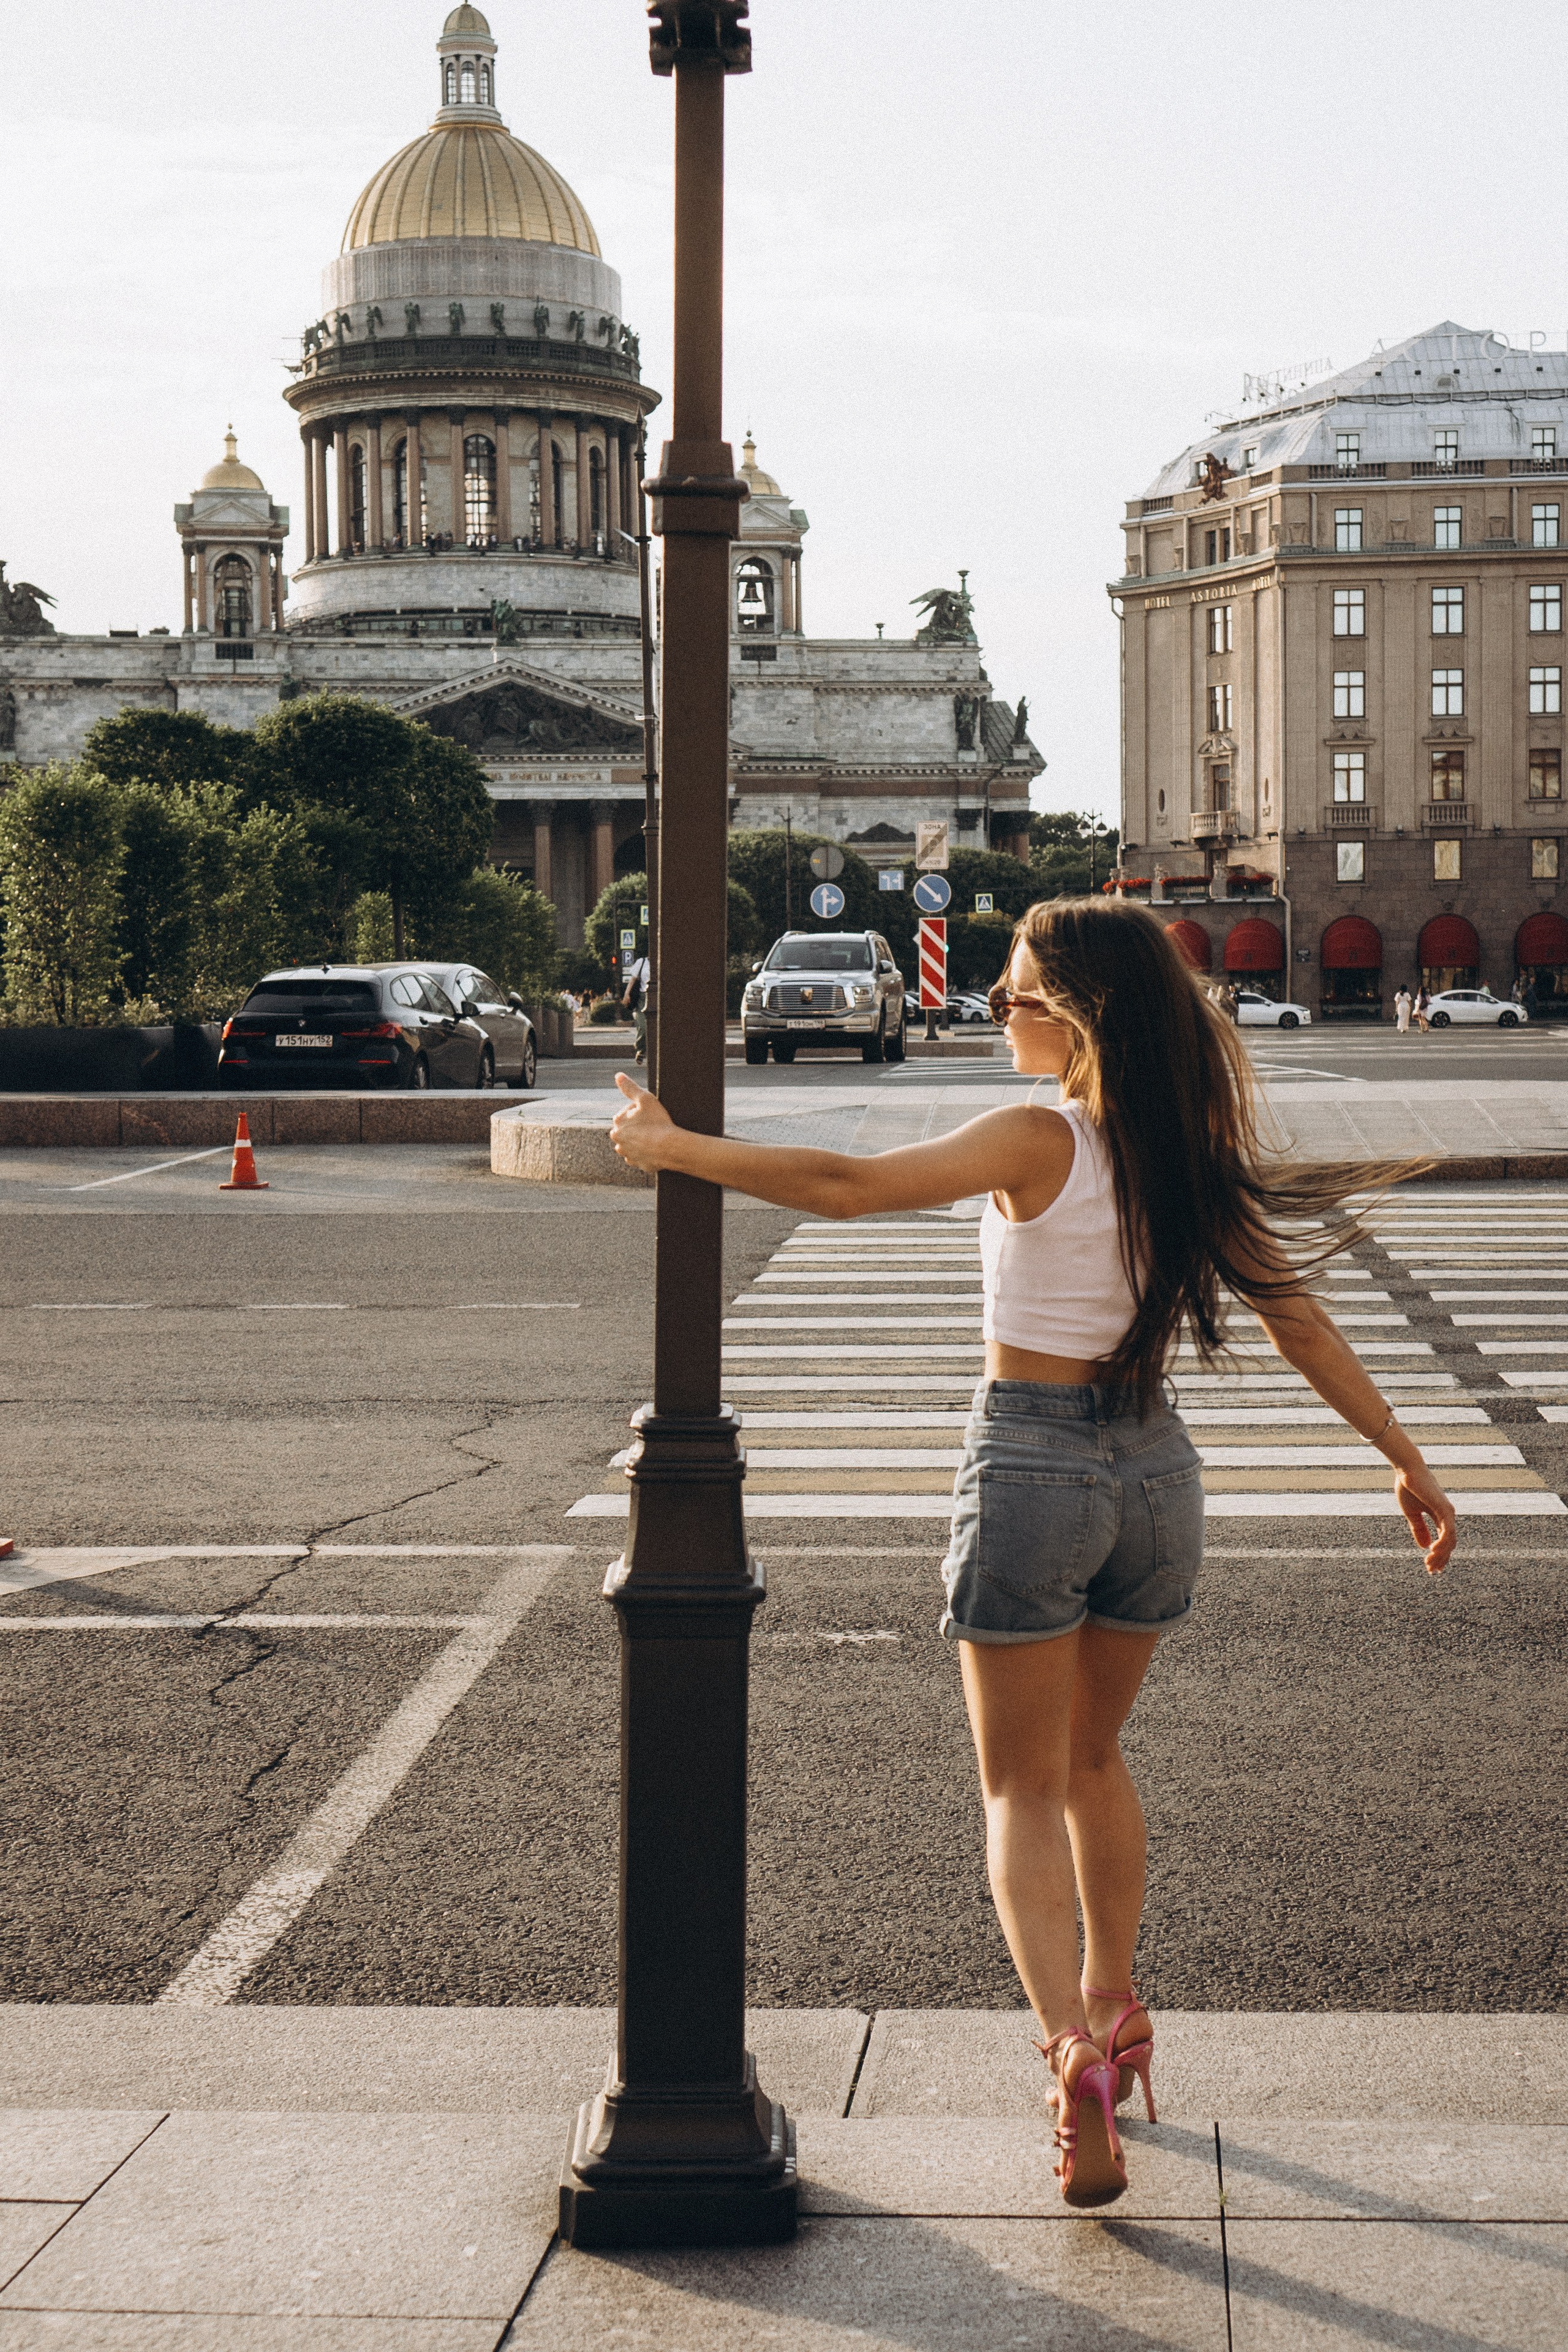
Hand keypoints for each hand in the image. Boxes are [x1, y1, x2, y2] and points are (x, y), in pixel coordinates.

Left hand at [611, 1071, 675, 1169]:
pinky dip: (645, 1153)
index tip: (649, 1115)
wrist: (670, 1147)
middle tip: (653, 1126)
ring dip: (639, 1141)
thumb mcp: (645, 1098)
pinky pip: (639, 1157)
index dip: (638, 1113)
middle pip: (627, 1130)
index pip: (625, 1115)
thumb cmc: (658, 1122)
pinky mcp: (638, 1164)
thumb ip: (630, 1087)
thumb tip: (618, 1076)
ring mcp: (627, 1154)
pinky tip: (654, 1148)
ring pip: (631, 1145)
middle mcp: (618, 1140)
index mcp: (618, 1123)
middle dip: (637, 1128)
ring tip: (654, 1137)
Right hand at [1394, 1460, 1455, 1575]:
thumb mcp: (1411, 1513)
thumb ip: (1419, 1529)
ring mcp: (1448, 1513)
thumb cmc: (1408, 1487)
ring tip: (1429, 1564)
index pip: (1444, 1540)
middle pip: (1449, 1543)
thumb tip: (1425, 1547)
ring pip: (1450, 1541)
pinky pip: (1447, 1532)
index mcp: (1440, 1516)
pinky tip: (1432, 1551)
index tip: (1431, 1567)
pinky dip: (1442, 1544)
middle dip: (1441, 1558)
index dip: (1439, 1554)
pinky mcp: (1445, 1510)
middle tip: (1431, 1571)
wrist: (1407, 1471)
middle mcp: (1447, 1515)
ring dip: (1441, 1554)